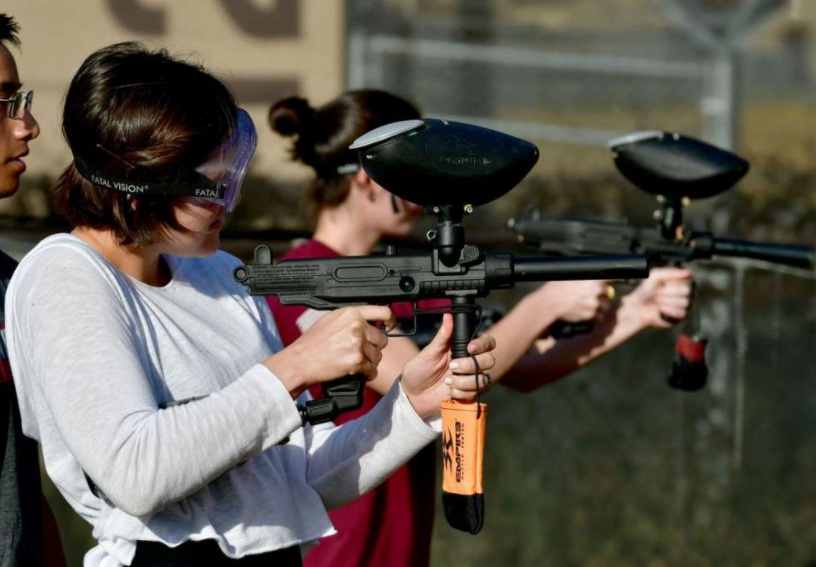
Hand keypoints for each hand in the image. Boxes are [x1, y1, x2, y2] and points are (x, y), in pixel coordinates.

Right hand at [264, 305, 394, 396]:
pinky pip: (372, 370)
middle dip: (374, 347)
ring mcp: (357, 344)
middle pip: (382, 339)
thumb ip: (352, 318)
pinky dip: (367, 374)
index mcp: (351, 313)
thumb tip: (369, 320)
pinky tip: (357, 372)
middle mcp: (356, 326)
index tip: (391, 326)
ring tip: (353, 362)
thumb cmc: (312, 343)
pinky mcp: (357, 361)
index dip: (391, 320)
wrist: (300, 361)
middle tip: (359, 352)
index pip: (383, 312)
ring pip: (378, 356)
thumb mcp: (331, 320)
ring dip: (369, 362)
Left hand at [401, 314, 495, 419]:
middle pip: (489, 360)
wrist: (412, 394)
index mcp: (463, 349)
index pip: (486, 342)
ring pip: (483, 379)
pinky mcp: (469, 394)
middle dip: (471, 364)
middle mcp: (470, 362)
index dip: (483, 344)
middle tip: (452, 366)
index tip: (469, 348)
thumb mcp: (429, 352)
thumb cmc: (419, 370)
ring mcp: (471, 379)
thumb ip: (442, 336)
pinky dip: (461, 392)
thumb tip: (448, 316)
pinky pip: (475, 393)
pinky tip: (449, 391)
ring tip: (447, 382)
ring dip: (464, 381)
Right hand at [539, 279, 611, 322]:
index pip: (612, 277)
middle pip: (607, 294)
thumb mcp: (570, 275)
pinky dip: (593, 318)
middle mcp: (598, 290)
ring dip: (597, 308)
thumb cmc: (556, 289)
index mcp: (594, 278)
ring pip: (604, 307)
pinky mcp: (592, 315)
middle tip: (588, 297)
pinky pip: (598, 318)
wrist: (549, 304)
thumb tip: (591, 274)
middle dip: (600, 296)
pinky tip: (582, 314)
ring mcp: (596, 303)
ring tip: (582, 306)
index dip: (617, 278)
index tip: (624, 279)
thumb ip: (584, 276)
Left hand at [624, 267, 692, 327]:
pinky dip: (668, 310)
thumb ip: (671, 272)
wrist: (637, 306)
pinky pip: (681, 313)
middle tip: (657, 293)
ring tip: (658, 301)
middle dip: (668, 291)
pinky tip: (661, 309)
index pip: (687, 279)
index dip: (673, 282)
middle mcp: (683, 294)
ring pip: (684, 302)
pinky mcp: (678, 317)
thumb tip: (688, 272)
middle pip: (686, 290)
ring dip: (666, 301)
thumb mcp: (655, 275)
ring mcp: (682, 305)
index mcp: (679, 282)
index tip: (663, 283)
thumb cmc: (645, 291)